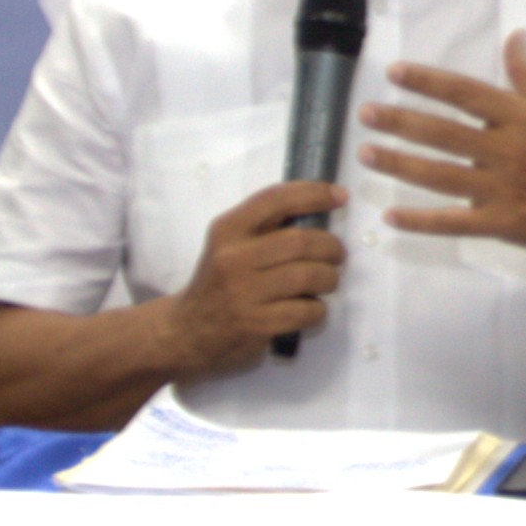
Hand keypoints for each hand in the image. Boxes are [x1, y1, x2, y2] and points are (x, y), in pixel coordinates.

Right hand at [168, 178, 349, 371]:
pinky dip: (318, 309)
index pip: (276, 199)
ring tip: (327, 281)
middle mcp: (233, 258)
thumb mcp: (228, 245)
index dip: (313, 193)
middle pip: (300, 242)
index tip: (339, 196)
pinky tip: (311, 308)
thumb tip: (319, 205)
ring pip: (308, 276)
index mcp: (227, 230)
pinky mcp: (256, 324)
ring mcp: (244, 293)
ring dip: (329, 278)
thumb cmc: (218, 283)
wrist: (186, 332)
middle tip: (337, 254)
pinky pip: (305, 311)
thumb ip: (264, 227)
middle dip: (331, 247)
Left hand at [362, 33, 525, 266]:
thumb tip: (515, 35)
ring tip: (365, 154)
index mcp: (520, 116)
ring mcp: (502, 189)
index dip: (427, 81)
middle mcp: (506, 150)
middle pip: (442, 133)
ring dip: (399, 165)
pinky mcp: (502, 224)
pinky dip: (421, 222)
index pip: (464, 94)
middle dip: (399, 121)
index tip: (394, 73)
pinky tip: (390, 218)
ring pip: (439, 176)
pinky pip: (454, 223)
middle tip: (364, 114)